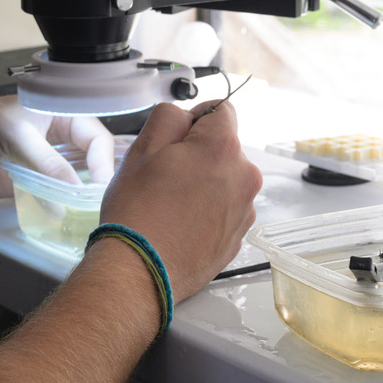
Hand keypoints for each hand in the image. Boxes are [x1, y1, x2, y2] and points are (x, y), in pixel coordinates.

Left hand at [0, 96, 114, 237]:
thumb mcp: (16, 137)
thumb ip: (47, 163)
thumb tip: (73, 192)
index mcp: (57, 111)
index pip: (93, 132)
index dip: (101, 156)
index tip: (101, 181)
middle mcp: (55, 133)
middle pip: (90, 153)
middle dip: (98, 173)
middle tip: (100, 197)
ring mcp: (44, 158)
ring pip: (75, 174)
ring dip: (83, 190)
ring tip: (91, 208)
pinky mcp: (31, 179)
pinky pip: (56, 191)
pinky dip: (64, 201)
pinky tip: (69, 212)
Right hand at [96, 100, 261, 302]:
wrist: (140, 272)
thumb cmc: (138, 213)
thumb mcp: (142, 148)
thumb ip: (169, 116)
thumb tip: (185, 115)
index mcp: (222, 148)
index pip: (221, 109)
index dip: (194, 118)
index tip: (175, 139)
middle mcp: (244, 176)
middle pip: (224, 146)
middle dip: (198, 152)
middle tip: (164, 174)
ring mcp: (245, 209)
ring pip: (224, 177)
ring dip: (204, 181)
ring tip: (171, 203)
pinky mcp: (239, 235)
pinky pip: (225, 207)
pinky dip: (208, 208)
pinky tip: (181, 222)